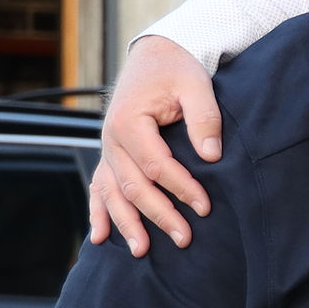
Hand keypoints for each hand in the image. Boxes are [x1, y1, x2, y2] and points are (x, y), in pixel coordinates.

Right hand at [90, 37, 225, 254]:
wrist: (155, 56)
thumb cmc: (177, 70)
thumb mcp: (196, 85)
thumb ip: (203, 118)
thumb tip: (210, 156)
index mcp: (130, 121)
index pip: (157, 165)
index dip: (182, 188)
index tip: (206, 207)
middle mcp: (111, 139)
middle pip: (133, 186)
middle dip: (159, 215)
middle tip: (184, 239)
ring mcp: (107, 148)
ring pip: (112, 192)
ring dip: (126, 223)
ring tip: (142, 251)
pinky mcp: (110, 154)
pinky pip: (98, 186)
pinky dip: (98, 211)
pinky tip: (99, 237)